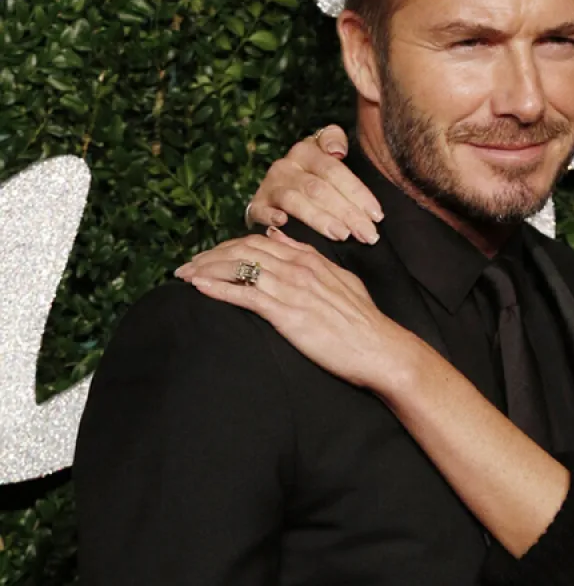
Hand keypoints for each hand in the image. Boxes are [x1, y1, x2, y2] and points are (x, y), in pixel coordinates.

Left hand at [175, 227, 407, 389]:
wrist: (378, 348)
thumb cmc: (362, 321)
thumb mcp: (340, 278)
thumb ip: (309, 256)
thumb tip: (280, 237)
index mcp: (311, 259)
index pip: (260, 242)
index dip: (229, 247)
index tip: (207, 256)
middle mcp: (298, 268)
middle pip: (243, 252)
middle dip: (210, 256)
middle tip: (185, 266)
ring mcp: (292, 290)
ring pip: (240, 269)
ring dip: (206, 270)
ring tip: (183, 275)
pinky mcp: (287, 314)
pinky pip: (246, 296)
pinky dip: (219, 289)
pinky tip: (199, 288)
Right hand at [246, 124, 383, 243]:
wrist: (275, 190)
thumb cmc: (313, 175)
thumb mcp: (326, 154)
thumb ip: (334, 140)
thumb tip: (338, 150)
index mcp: (307, 151)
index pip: (335, 171)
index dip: (358, 193)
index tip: (378, 215)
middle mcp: (286, 166)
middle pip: (319, 189)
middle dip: (347, 213)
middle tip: (368, 234)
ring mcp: (270, 185)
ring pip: (295, 201)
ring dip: (320, 219)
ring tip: (342, 235)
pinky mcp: (256, 205)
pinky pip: (261, 210)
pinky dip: (270, 216)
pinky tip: (284, 224)